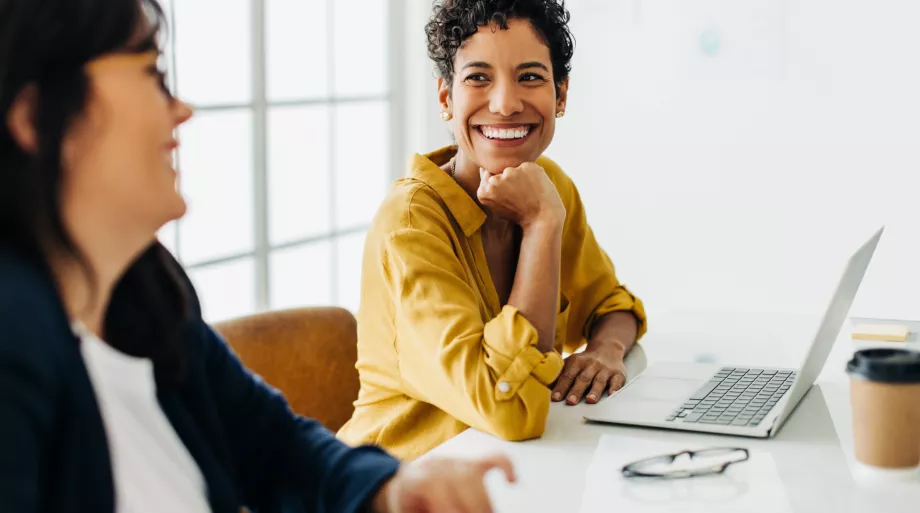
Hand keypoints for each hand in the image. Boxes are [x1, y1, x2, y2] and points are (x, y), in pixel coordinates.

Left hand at [373, 454, 515, 512]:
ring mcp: (454, 462)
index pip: (431, 483)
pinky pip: (491, 459)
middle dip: (473, 506)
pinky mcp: (470, 464)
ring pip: (474, 472)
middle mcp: (436, 465)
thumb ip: (431, 510)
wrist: (401, 490)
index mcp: (414, 477)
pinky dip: (505, 466)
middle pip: (458, 477)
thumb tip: (452, 510)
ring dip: (485, 501)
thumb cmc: (407, 506)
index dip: (445, 504)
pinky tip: (511, 481)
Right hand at [477, 163, 564, 227]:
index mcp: (483, 191)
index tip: (510, 196)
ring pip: (514, 168)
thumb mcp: (498, 204)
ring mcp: (510, 173)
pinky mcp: (526, 167)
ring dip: (521, 176)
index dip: (502, 186)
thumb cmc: (520, 213)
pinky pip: (528, 167)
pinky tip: (536, 188)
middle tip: (521, 196)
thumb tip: (483, 168)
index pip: (487, 175)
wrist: (543, 219)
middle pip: (501, 171)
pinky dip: (533, 175)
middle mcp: (494, 181)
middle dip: (510, 180)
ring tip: (529, 192)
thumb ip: (489, 187)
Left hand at [552, 340, 627, 404]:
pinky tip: (611, 395)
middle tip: (570, 402)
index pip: (567, 376)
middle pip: (583, 379)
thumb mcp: (571, 363)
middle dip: (576, 391)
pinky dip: (614, 388)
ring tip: (590, 401)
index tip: (555, 398)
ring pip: (599, 381)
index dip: (561, 387)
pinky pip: (617, 381)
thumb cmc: (585, 361)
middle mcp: (591, 365)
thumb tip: (544, 387)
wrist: (607, 348)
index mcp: (577, 361)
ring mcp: (605, 369)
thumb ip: (559, 375)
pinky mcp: (618, 374)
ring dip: (594, 391)